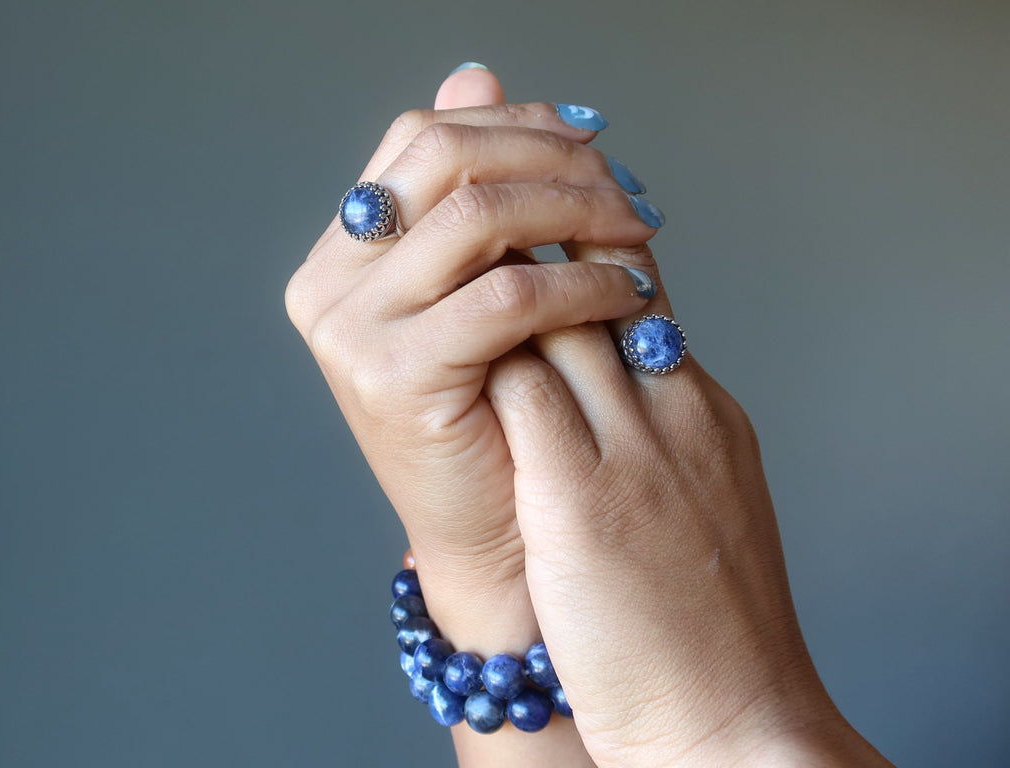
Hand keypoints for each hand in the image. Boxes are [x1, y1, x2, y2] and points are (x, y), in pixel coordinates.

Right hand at [285, 68, 657, 666]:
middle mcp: (331, 280)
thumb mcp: (484, 286)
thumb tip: (475, 72)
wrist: (498, 538)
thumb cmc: (503, 414)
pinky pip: (506, 296)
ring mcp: (351, 328)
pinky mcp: (393, 375)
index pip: (426, 138)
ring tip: (638, 234)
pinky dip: (583, 283)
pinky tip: (632, 295)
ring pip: (478, 216)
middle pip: (445, 157)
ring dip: (578, 211)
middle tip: (624, 185)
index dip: (518, 125)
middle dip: (553, 158)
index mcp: (346, 249)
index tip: (594, 143)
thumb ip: (479, 189)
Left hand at [485, 225, 893, 765]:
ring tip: (454, 276)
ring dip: (502, 290)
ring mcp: (632, 449)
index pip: (641, 295)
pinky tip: (444, 344)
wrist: (732, 709)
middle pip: (599, 288)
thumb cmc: (715, 620)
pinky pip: (523, 390)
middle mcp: (674, 412)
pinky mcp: (581, 499)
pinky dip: (484, 356)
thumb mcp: (707, 494)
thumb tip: (613, 385)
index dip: (583, 251)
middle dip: (536, 247)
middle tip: (480, 231)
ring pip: (557, 320)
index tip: (535, 231)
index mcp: (705, 411)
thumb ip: (665, 426)